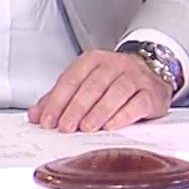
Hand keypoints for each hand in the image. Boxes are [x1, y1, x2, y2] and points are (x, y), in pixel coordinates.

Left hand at [28, 50, 172, 132]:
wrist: (152, 73)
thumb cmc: (114, 81)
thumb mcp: (85, 84)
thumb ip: (60, 98)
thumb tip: (36, 115)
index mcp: (94, 60)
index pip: (71, 78)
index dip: (57, 100)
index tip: (48, 120)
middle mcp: (115, 64)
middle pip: (93, 85)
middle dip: (76, 108)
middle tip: (66, 127)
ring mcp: (135, 77)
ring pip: (116, 92)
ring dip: (99, 111)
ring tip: (86, 128)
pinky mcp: (151, 92)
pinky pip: (137, 103)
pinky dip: (123, 115)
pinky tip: (111, 126)